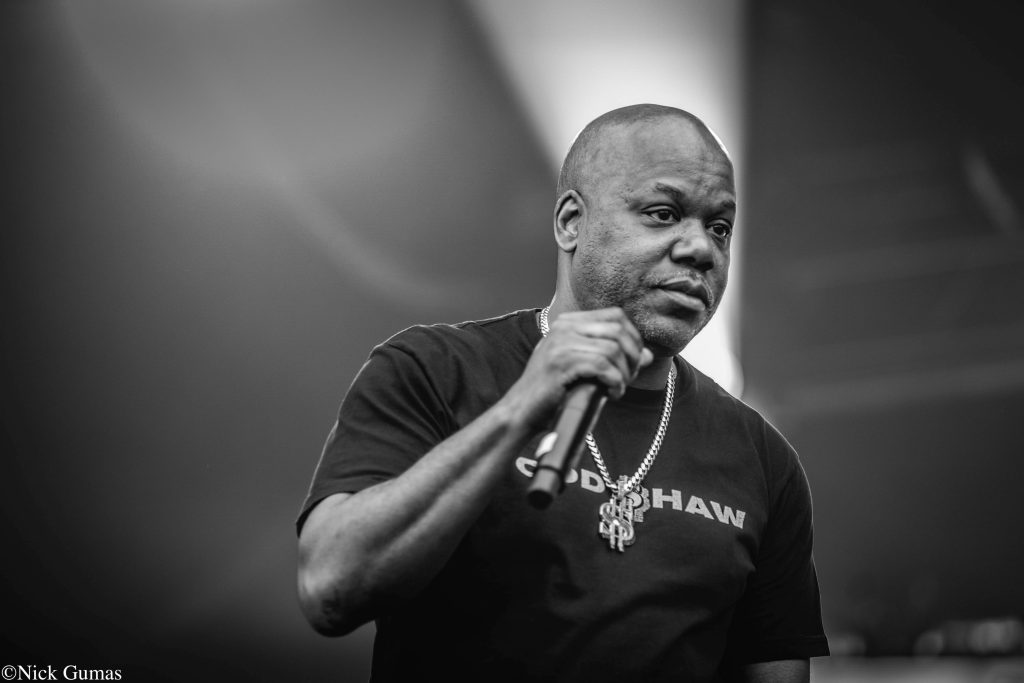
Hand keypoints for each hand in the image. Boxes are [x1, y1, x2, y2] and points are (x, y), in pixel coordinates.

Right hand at [504, 307, 653, 428]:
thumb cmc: (552, 392)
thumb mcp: (583, 368)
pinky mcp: (561, 363)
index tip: (634, 361)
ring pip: (613, 349)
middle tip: (629, 377)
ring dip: (625, 373)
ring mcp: (561, 344)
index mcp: (568, 323)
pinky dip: (615, 381)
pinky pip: (603, 366)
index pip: (615, 316)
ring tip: (618, 388)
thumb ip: (612, 357)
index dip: (633, 337)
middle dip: (632, 355)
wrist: (521, 411)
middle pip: (618, 330)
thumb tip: (647, 355)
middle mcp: (564, 328)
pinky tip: (612, 394)